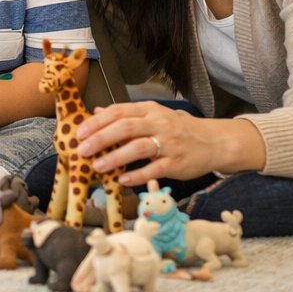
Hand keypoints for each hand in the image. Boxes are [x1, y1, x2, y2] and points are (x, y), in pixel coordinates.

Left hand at [76, 100, 245, 185]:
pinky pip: (155, 169)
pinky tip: (122, 180)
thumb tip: (96, 112)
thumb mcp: (151, 115)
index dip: (96, 122)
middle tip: (82, 150)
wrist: (213, 142)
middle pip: (125, 128)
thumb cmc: (176, 129)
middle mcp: (158, 124)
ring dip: (115, 158)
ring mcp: (169, 144)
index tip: (79, 132)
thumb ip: (124, 115)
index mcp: (149, 110)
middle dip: (100, 138)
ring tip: (97, 166)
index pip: (118, 112)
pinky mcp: (177, 164)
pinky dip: (137, 175)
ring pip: (138, 148)